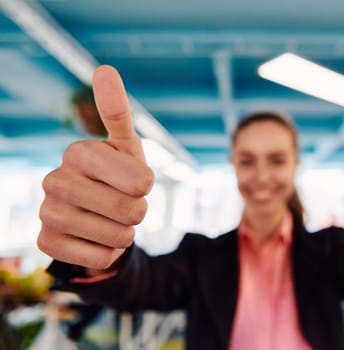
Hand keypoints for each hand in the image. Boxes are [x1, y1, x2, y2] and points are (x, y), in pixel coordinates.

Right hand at [37, 65, 153, 270]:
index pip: (141, 182)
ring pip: (119, 237)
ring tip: (110, 220)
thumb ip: (117, 112)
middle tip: (124, 203)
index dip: (146, 186)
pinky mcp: (45, 243)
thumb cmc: (117, 177)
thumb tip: (104, 68)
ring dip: (125, 233)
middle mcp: (55, 179)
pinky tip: (96, 238)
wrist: (94, 216)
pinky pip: (102, 258)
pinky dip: (110, 252)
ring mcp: (46, 213)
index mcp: (79, 151)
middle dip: (139, 212)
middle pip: (132, 211)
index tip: (135, 181)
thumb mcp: (125, 147)